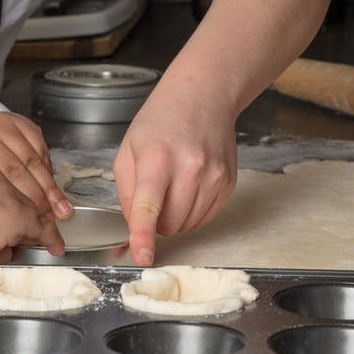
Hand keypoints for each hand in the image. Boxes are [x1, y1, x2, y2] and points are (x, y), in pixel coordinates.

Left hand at [0, 111, 72, 219]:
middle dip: (40, 196)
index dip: (20, 203)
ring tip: (60, 206)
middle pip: (19, 169)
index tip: (34, 224)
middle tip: (53, 217)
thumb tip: (8, 244)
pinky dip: (47, 167)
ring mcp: (2, 123)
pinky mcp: (19, 120)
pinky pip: (39, 145)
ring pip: (33, 157)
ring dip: (49, 185)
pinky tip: (51, 184)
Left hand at [112, 84, 236, 266]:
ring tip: (173, 183)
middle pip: (169, 224)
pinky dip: (192, 211)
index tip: (142, 256)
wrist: (202, 97)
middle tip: (155, 192)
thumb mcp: (128, 150)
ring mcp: (213, 177)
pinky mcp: (228, 184)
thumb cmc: (160, 121)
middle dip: (156, 220)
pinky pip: (205, 218)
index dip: (143, 235)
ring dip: (175, 217)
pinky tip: (189, 185)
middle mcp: (190, 168)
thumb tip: (131, 231)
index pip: (149, 206)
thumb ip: (125, 193)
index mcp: (157, 158)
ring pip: (188, 225)